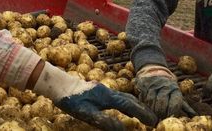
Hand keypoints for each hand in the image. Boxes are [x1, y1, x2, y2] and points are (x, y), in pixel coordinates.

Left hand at [33, 62, 157, 128]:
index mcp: (107, 97)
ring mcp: (103, 91)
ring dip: (135, 106)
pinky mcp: (97, 92)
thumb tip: (122, 129)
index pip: (130, 105)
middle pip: (130, 100)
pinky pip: (117, 98)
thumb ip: (104, 121)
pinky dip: (125, 104)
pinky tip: (123, 109)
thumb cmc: (71, 99)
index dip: (142, 114)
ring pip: (124, 98)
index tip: (154, 122)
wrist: (58, 85)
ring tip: (143, 114)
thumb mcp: (86, 113)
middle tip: (153, 119)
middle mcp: (108, 92)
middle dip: (142, 109)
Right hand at [133, 66, 195, 118]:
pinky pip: (144, 96)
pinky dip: (146, 104)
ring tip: (154, 115)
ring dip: (153, 110)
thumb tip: (194, 115)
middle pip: (162, 102)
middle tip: (160, 119)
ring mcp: (154, 84)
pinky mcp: (145, 83)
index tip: (170, 117)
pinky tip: (148, 107)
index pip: (175, 103)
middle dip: (161, 113)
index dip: (172, 112)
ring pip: (152, 100)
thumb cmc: (168, 86)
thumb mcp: (177, 93)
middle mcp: (165, 85)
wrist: (155, 69)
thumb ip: (184, 105)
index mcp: (175, 89)